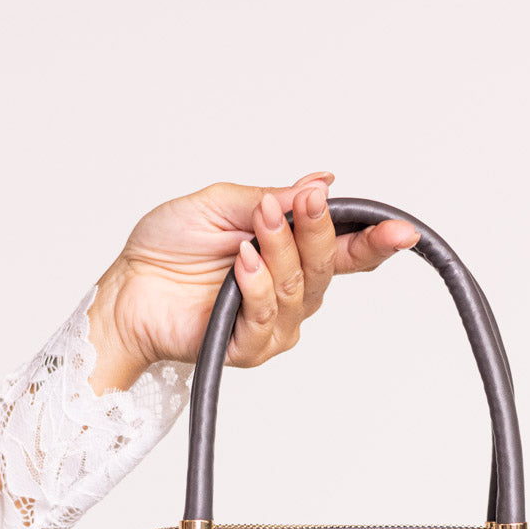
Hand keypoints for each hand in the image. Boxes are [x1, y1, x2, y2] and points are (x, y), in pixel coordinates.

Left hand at [87, 171, 419, 393]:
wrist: (127, 288)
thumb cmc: (167, 246)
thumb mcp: (221, 203)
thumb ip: (271, 196)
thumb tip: (321, 181)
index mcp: (291, 254)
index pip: (347, 250)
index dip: (377, 241)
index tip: (402, 230)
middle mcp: (291, 291)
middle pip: (327, 265)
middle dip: (318, 230)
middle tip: (303, 202)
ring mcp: (273, 322)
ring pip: (298, 288)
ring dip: (280, 251)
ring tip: (256, 225)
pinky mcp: (248, 348)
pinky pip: (266, 319)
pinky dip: (257, 287)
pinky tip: (242, 262)